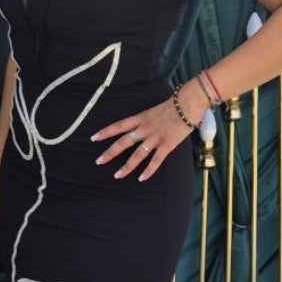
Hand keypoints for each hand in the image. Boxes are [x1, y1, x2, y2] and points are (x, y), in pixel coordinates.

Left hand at [90, 82, 206, 181]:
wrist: (188, 103)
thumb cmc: (173, 105)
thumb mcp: (154, 110)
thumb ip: (145, 120)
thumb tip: (139, 128)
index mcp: (140, 118)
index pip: (119, 126)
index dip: (105, 132)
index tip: (93, 138)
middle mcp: (144, 129)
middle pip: (123, 142)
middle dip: (110, 152)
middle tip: (99, 161)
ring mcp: (155, 138)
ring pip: (137, 155)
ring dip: (126, 166)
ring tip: (117, 175)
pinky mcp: (167, 145)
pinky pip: (155, 161)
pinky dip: (148, 170)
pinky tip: (141, 178)